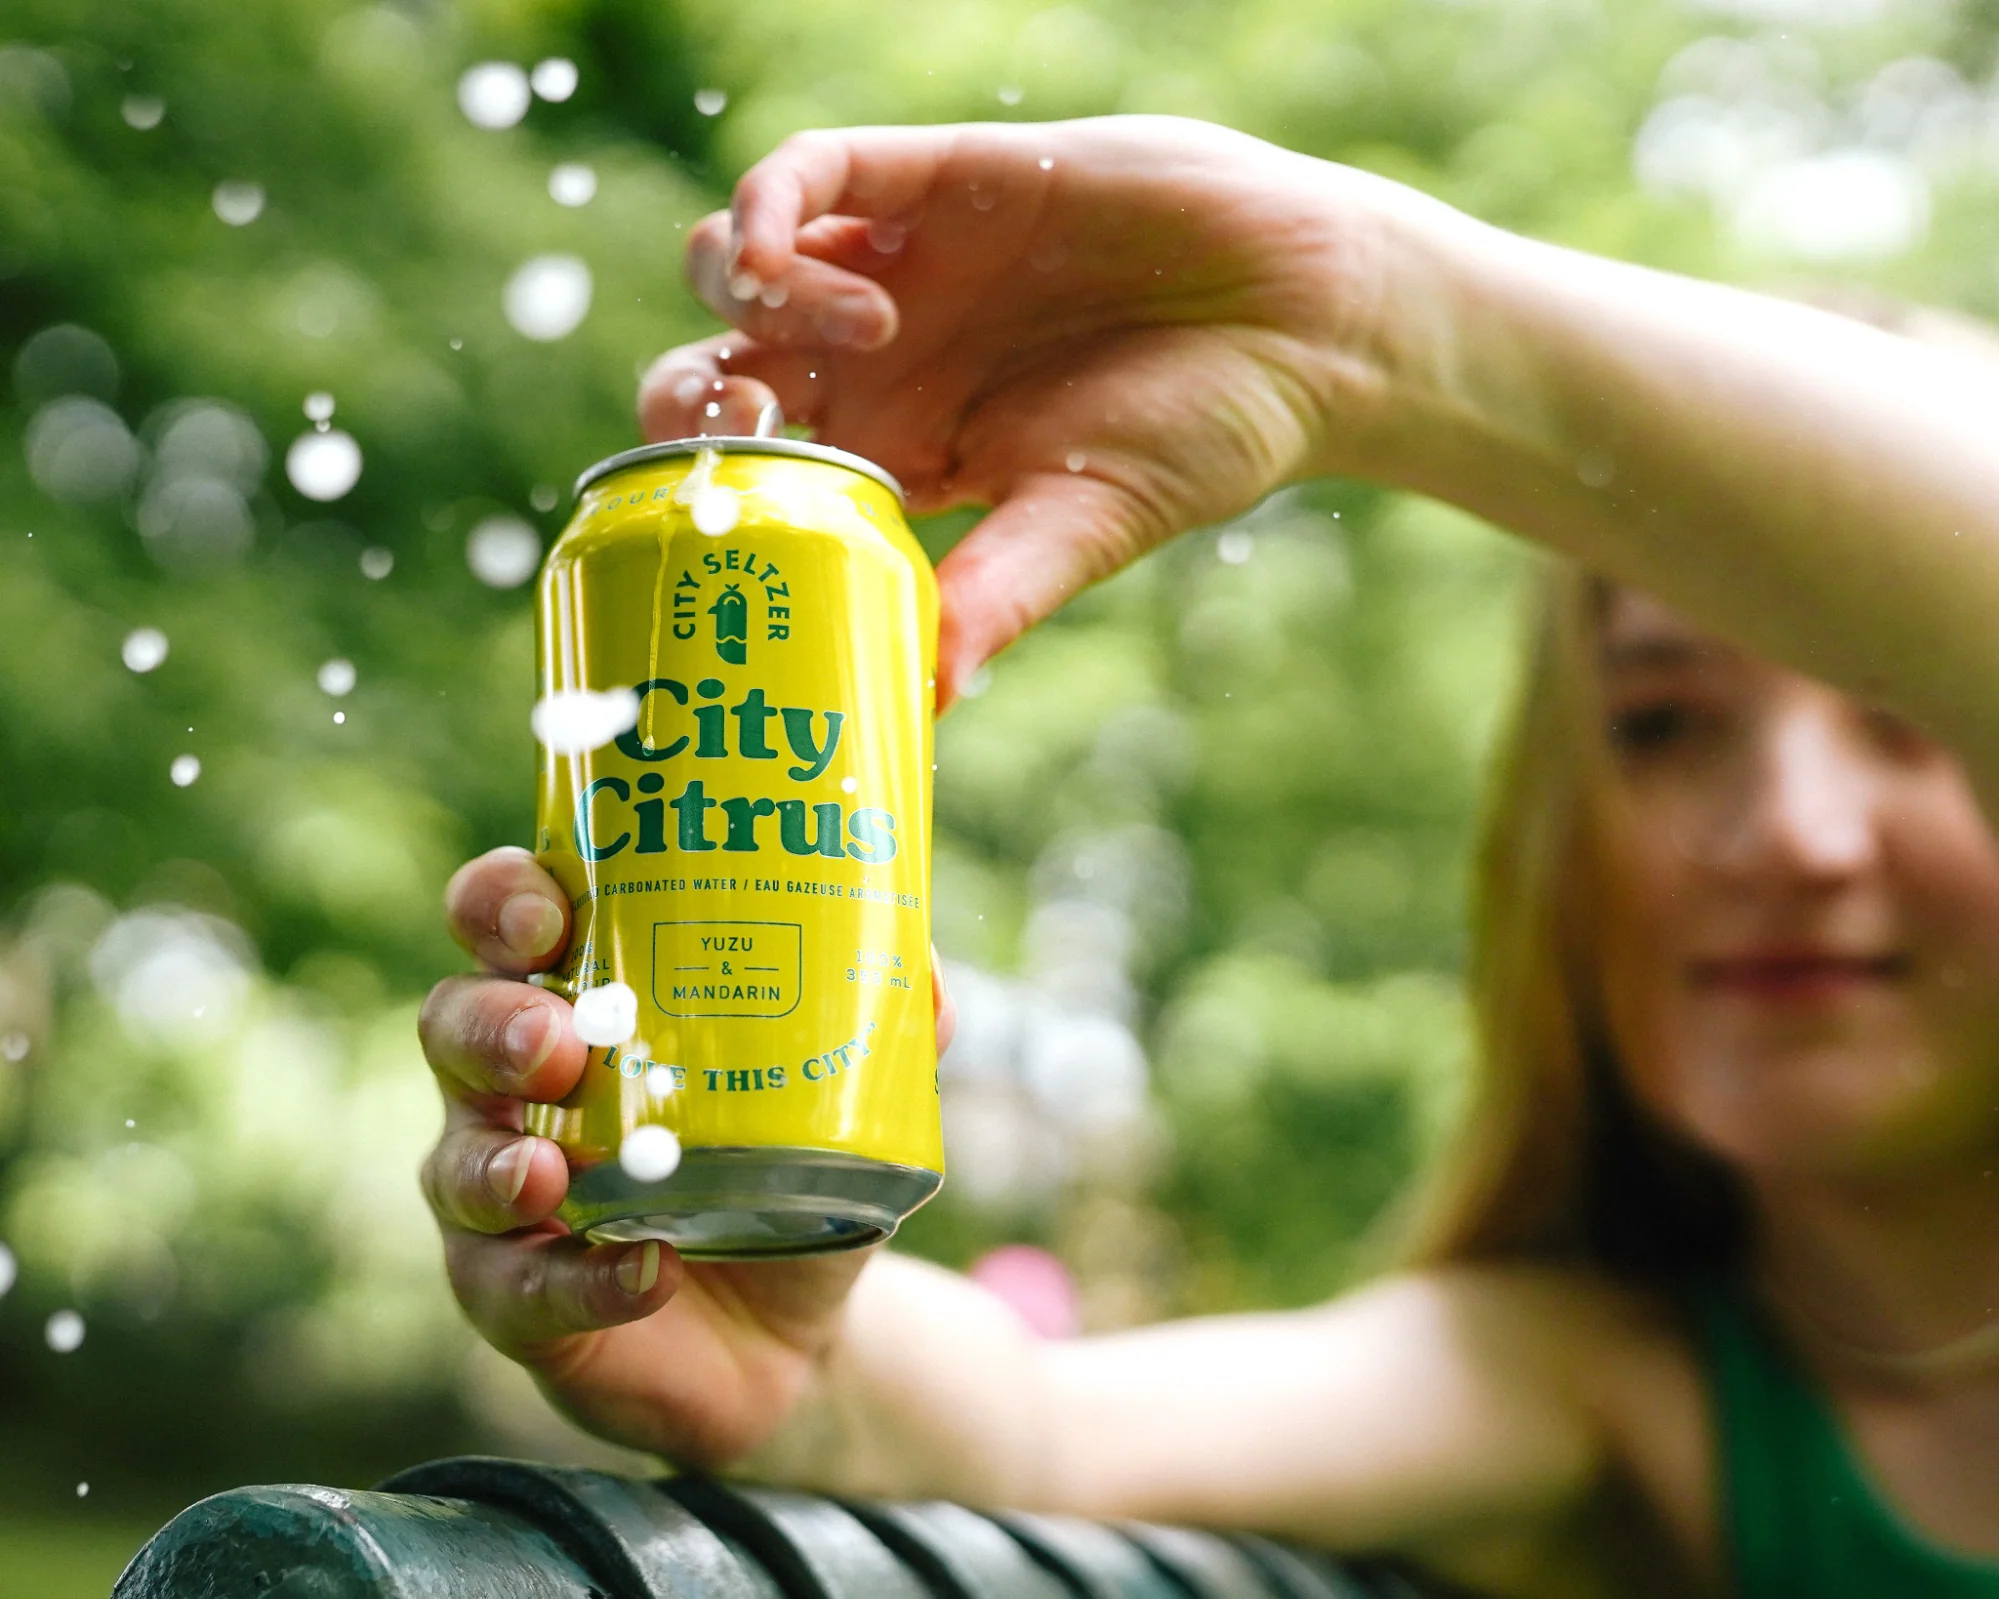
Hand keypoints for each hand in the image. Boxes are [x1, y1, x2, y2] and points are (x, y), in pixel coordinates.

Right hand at [417, 845, 957, 1462]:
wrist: (795, 1332)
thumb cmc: (789, 1169)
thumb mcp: (844, 1090)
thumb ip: (881, 1024)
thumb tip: (925, 971)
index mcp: (579, 997)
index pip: (505, 919)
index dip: (505, 901)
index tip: (552, 910)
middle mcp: (516, 1086)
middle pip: (453, 1024)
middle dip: (492, 1025)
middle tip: (556, 1040)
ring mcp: (502, 1196)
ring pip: (455, 1163)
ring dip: (496, 1161)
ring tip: (548, 1171)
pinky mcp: (514, 1299)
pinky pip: (518, 1290)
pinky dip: (582, 1282)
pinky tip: (645, 1272)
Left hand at [640, 115, 1464, 704]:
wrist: (1308, 320)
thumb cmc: (1204, 435)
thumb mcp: (1082, 528)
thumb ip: (991, 600)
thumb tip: (918, 706)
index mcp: (899, 455)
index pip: (753, 469)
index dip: (705, 485)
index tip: (713, 514)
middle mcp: (881, 363)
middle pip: (717, 364)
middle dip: (691, 391)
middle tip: (745, 415)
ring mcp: (902, 264)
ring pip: (739, 263)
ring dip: (749, 293)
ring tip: (864, 329)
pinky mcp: (936, 177)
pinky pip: (809, 167)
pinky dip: (768, 203)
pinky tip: (790, 250)